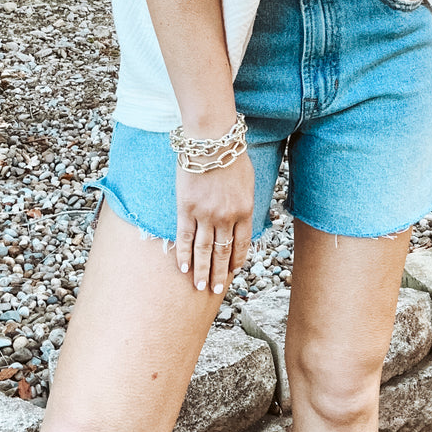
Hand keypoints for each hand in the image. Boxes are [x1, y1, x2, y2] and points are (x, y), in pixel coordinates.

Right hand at [175, 152, 254, 294]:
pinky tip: (183, 267)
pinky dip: (184, 254)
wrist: (212, 140)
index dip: (237, 260)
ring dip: (202, 270)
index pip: (242, 244)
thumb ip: (244, 204)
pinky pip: (184, 237)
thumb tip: (241, 220)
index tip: (234, 271)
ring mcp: (205, 214)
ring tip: (200, 286)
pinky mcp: (186, 208)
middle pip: (223, 252)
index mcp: (245, 210)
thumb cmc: (232, 156)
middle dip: (220, 273)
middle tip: (216, 290)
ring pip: (204, 250)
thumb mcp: (248, 182)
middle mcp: (226, 217)